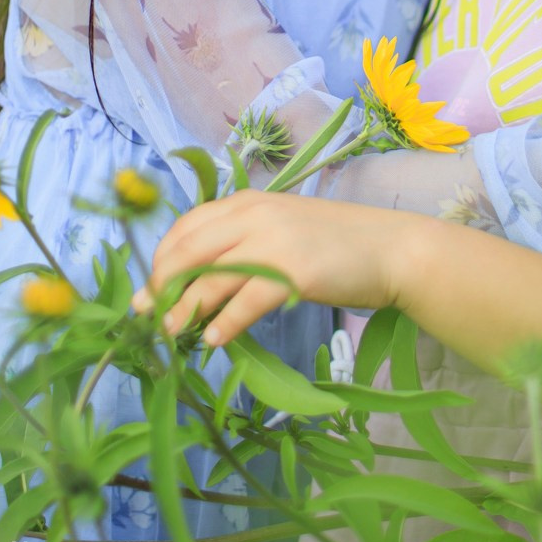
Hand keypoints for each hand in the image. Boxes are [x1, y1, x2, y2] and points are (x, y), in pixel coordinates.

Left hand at [134, 190, 414, 345]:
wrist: (393, 248)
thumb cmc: (338, 243)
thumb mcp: (283, 229)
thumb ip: (245, 242)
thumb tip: (202, 280)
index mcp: (249, 202)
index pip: (187, 226)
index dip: (162, 258)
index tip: (151, 287)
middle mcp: (255, 216)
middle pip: (189, 251)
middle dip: (161, 285)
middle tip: (148, 314)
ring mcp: (274, 242)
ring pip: (210, 278)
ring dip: (185, 309)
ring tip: (172, 332)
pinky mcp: (293, 273)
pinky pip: (245, 302)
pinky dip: (224, 324)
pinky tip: (214, 339)